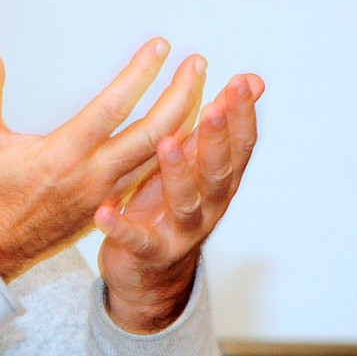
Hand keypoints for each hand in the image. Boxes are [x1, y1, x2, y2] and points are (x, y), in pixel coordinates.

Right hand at [0, 39, 206, 281]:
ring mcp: (105, 195)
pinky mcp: (109, 206)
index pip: (112, 109)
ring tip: (202, 88)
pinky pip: (152, 175)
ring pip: (160, 156)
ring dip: (186, 121)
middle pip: (152, 133)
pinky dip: (174, 150)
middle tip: (198, 63)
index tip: (161, 46)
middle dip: (181, 95)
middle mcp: (91, 177)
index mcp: (61, 156)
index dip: (139, 75)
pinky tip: (188, 129)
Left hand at [96, 73, 263, 332]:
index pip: (239, 146)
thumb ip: (216, 128)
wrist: (152, 274)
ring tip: (166, 143)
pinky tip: (104, 211)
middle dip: (217, 138)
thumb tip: (251, 81)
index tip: (242, 82)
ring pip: (186, 202)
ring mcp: (180, 232)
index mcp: (219, 182)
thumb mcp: (196, 164)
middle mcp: (208, 207)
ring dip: (178, 173)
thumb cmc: (170, 205)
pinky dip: (121, 227)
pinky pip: (136, 240)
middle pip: (218, 171)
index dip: (243, 116)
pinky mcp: (149, 252)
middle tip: (214, 106)